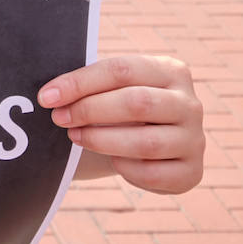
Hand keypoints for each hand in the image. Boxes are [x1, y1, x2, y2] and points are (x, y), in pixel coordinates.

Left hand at [39, 56, 203, 194]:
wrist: (148, 139)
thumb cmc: (120, 105)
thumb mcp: (111, 87)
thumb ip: (88, 84)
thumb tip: (50, 95)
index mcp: (171, 71)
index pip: (122, 69)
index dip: (80, 83)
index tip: (47, 97)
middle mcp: (190, 104)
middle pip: (137, 103)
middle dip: (89, 110)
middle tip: (59, 118)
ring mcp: (195, 139)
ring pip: (145, 143)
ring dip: (101, 141)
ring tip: (75, 137)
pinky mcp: (192, 172)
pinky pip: (153, 174)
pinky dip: (126, 170)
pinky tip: (112, 161)